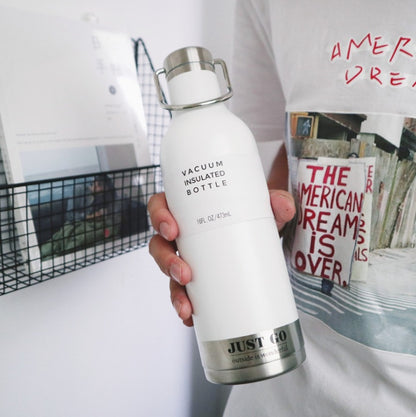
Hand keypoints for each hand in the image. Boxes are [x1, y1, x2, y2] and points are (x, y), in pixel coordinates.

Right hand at [148, 190, 295, 326]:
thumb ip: (276, 201)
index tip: (172, 230)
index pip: (161, 206)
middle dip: (165, 261)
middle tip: (184, 273)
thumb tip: (284, 206)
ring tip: (187, 304)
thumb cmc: (252, 215)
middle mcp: (183, 234)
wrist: (263, 235)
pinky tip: (191, 318)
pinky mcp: (196, 278)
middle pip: (159, 244)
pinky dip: (185, 305)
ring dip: (173, 289)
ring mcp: (188, 256)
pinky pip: (182, 292)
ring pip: (167, 272)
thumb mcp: (264, 207)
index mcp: (188, 209)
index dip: (159, 217)